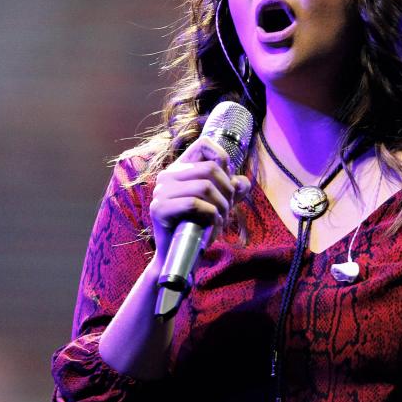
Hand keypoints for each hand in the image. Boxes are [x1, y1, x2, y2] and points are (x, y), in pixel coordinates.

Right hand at [148, 136, 250, 261]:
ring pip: (205, 186)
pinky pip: (194, 203)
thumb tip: (242, 182)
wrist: (177, 257)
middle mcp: (167, 175)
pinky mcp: (159, 208)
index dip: (223, 158)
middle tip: (227, 211)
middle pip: (210, 168)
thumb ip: (232, 190)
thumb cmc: (197, 228)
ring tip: (221, 220)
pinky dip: (210, 215)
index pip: (205, 144)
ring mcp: (161, 191)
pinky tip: (212, 227)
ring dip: (222, 206)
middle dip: (227, 191)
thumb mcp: (219, 204)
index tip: (227, 182)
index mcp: (180, 168)